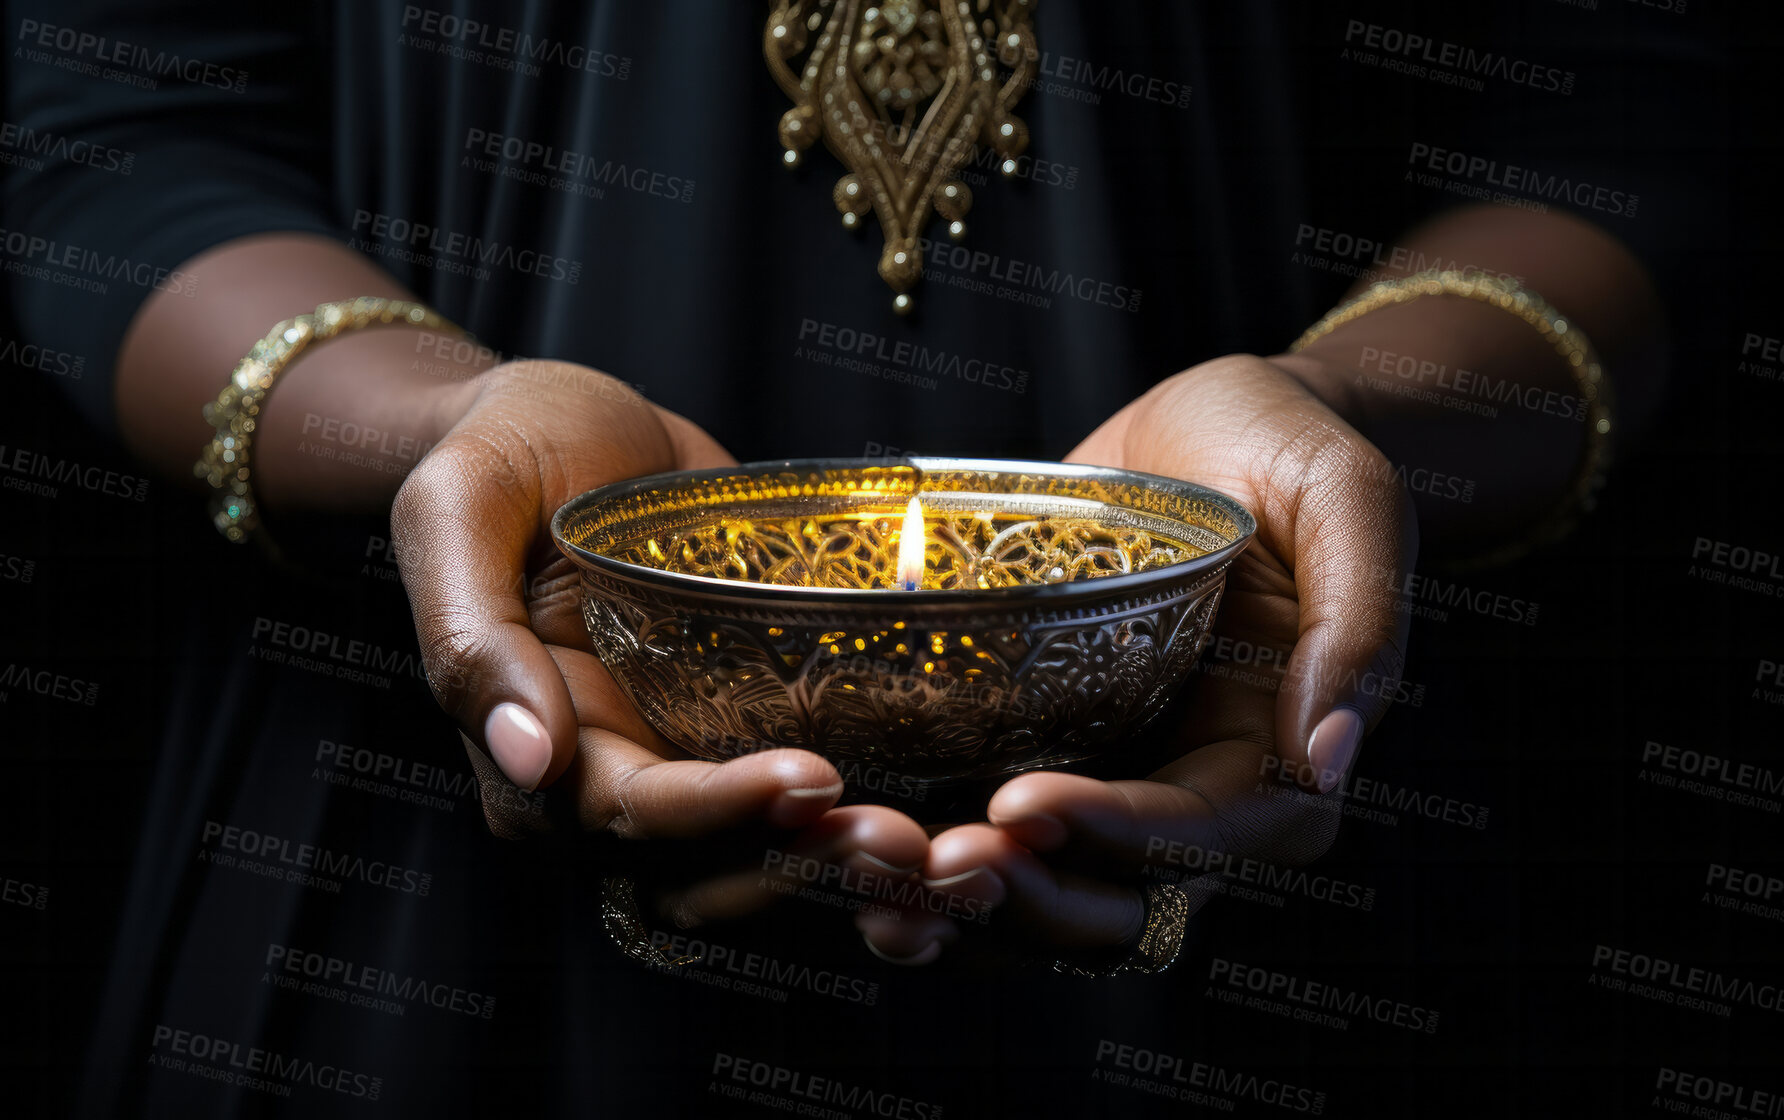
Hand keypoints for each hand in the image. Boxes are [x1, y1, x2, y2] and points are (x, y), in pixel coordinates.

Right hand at [392, 361, 928, 922]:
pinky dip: (855, 817)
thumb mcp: (458, 512)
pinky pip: (796, 796)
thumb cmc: (502, 451)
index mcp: (532, 744)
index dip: (718, 814)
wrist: (568, 419)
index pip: (629, 817)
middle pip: (702, 867)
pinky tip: (939, 805)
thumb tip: (526, 756)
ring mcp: (680, 752)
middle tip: (905, 840)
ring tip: (932, 839)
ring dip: (838, 861)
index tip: (814, 781)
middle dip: (799, 864)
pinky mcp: (740, 721)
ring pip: (756, 857)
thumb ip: (471, 637)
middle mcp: (608, 771)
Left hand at [882, 354, 1415, 959]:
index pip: (1198, 835)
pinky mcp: (1048, 750)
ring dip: (956, 899)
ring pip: (1042, 889)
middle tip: (920, 863)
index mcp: (1279, 759)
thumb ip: (1360, 625)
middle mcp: (1196, 796)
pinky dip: (926, 855)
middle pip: (1112, 899)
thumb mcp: (1350, 499)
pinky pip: (990, 830)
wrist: (1218, 424)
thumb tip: (1329, 756)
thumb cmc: (1291, 448)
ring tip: (863, 867)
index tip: (1018, 805)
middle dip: (1019, 895)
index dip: (1112, 835)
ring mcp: (1115, 780)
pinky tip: (845, 848)